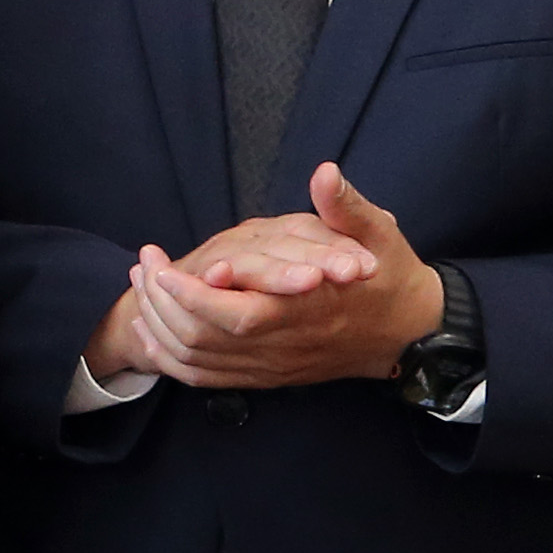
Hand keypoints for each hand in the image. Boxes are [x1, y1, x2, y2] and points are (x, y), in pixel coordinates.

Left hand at [114, 164, 445, 390]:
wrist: (410, 333)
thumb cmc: (391, 280)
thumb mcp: (379, 237)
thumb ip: (347, 208)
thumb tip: (325, 173)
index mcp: (306, 310)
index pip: (234, 314)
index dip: (190, 294)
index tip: (162, 265)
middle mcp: (284, 345)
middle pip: (202, 340)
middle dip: (161, 304)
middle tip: (144, 267)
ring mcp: (273, 366)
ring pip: (199, 361)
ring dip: (160, 327)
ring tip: (142, 288)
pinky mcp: (269, 377)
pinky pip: (209, 379)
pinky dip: (173, 359)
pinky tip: (154, 333)